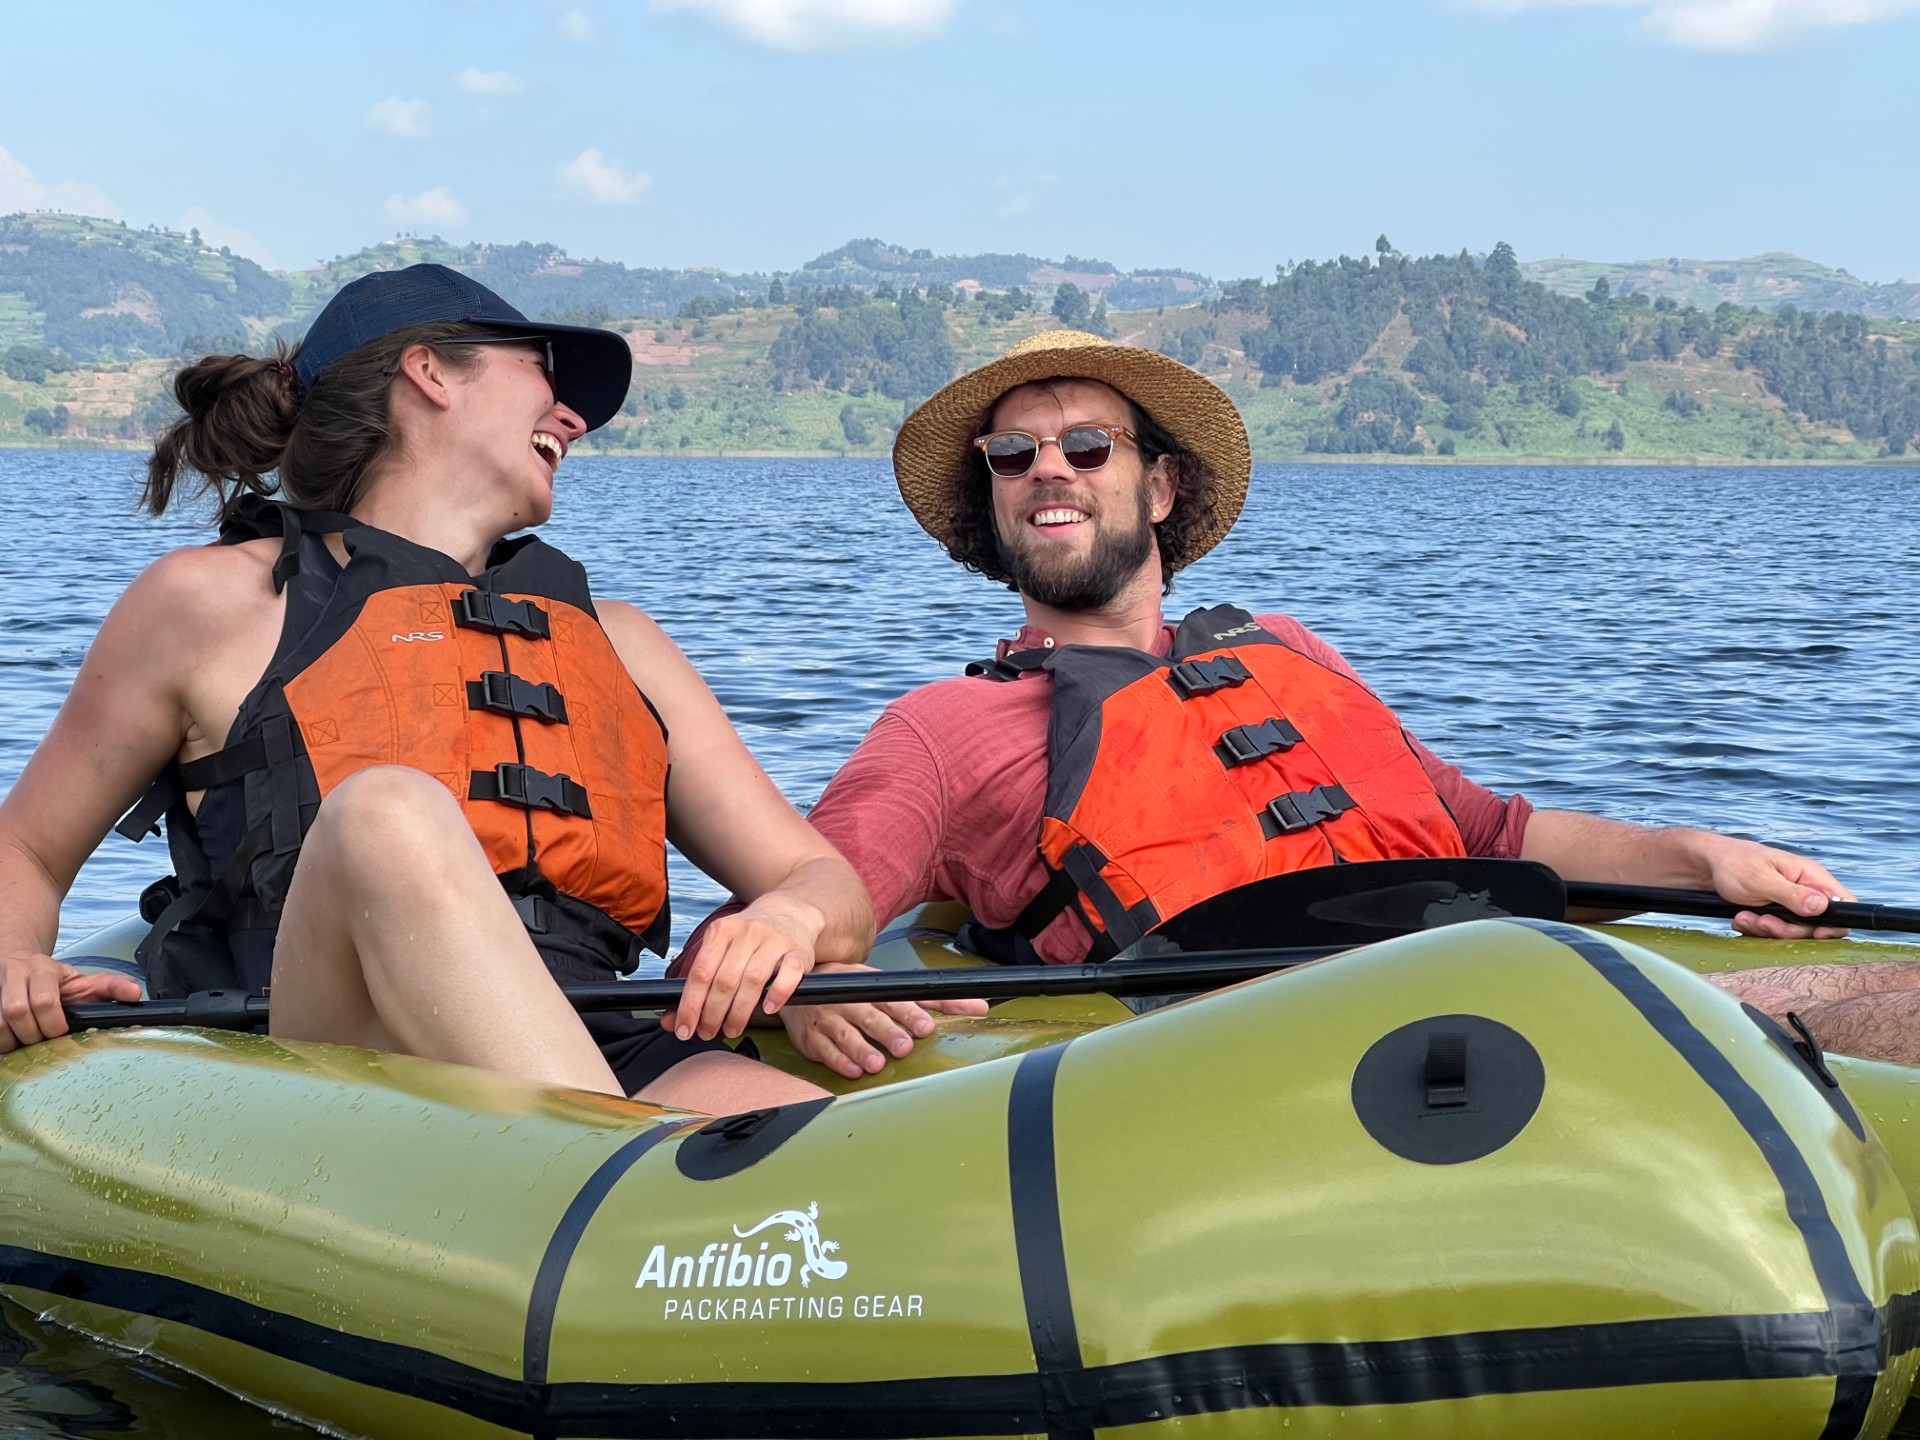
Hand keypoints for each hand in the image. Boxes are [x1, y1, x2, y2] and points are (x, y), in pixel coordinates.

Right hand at [0, 951, 142, 1052]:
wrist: (20, 965)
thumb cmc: (56, 981)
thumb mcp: (85, 981)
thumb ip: (111, 986)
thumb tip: (135, 994)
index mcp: (43, 968)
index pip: (44, 1000)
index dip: (53, 1023)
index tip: (60, 1033)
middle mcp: (14, 973)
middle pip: (16, 1012)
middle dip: (32, 1034)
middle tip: (43, 1041)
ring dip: (11, 1040)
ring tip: (26, 1042)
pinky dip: (0, 1040)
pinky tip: (11, 1040)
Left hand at [662, 897, 822, 1041]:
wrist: (789, 912)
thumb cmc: (750, 938)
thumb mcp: (720, 949)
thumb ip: (696, 984)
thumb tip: (671, 1020)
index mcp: (722, 930)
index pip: (701, 973)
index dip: (690, 1005)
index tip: (684, 1028)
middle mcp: (747, 933)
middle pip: (725, 980)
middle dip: (712, 1013)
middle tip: (707, 1033)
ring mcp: (774, 941)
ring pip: (753, 981)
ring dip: (739, 1012)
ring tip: (731, 1029)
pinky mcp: (797, 952)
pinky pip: (788, 975)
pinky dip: (777, 994)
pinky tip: (768, 1009)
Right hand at [776, 963, 989, 1078]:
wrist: (799, 985)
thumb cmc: (854, 989)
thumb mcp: (890, 987)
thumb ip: (932, 999)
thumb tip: (980, 1006)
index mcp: (871, 987)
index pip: (894, 999)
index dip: (910, 1012)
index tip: (926, 1026)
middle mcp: (850, 1001)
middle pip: (871, 1016)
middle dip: (888, 1032)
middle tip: (904, 1047)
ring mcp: (828, 1018)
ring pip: (846, 1034)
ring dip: (861, 1049)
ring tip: (877, 1064)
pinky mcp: (811, 1038)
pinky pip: (824, 1050)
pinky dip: (838, 1061)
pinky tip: (853, 1071)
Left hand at [1698, 837, 1854, 939]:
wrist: (1706, 865)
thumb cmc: (1734, 863)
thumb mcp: (1761, 880)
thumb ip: (1793, 895)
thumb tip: (1823, 906)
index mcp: (1810, 876)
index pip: (1843, 904)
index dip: (1835, 924)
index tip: (1814, 933)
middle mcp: (1804, 890)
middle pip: (1817, 925)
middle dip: (1788, 929)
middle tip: (1763, 921)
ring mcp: (1789, 902)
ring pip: (1793, 931)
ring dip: (1767, 929)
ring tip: (1745, 916)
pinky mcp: (1774, 912)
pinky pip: (1774, 931)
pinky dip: (1756, 928)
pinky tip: (1741, 918)